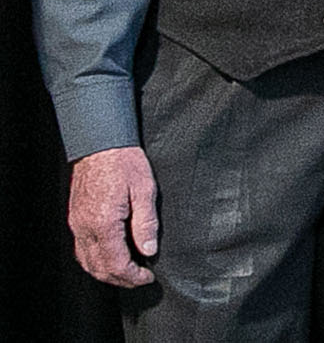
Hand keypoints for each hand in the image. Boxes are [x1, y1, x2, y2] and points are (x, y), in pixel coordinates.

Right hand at [69, 146, 158, 287]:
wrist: (100, 144)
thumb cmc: (124, 163)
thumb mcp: (145, 190)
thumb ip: (146, 223)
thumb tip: (149, 251)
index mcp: (104, 223)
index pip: (116, 263)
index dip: (132, 276)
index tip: (148, 277)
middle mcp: (85, 227)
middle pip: (99, 267)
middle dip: (120, 279)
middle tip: (140, 279)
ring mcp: (77, 224)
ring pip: (86, 262)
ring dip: (106, 272)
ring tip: (128, 272)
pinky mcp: (75, 218)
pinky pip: (81, 249)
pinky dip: (95, 260)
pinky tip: (110, 257)